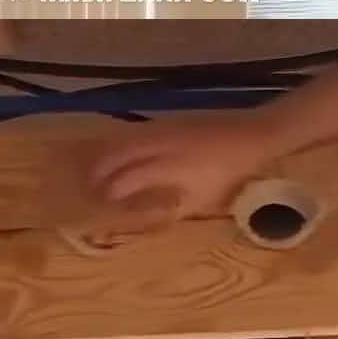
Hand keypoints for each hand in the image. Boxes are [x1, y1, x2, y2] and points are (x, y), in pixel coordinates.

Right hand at [89, 119, 268, 217]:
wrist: (248, 136)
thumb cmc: (228, 174)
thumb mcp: (203, 200)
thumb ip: (173, 208)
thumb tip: (151, 216)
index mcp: (165, 168)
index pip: (125, 179)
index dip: (110, 192)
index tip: (102, 204)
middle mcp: (156, 146)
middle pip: (117, 156)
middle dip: (99, 171)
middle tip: (89, 187)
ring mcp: (161, 130)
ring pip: (123, 141)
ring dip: (108, 156)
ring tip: (99, 170)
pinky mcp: (168, 122)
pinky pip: (136, 133)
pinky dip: (123, 144)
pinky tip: (123, 153)